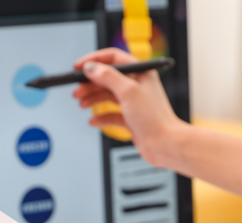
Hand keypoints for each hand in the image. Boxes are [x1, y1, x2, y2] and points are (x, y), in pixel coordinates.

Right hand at [72, 48, 186, 167]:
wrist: (165, 144)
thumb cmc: (154, 118)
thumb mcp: (128, 91)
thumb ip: (107, 77)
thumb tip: (91, 68)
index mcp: (140, 72)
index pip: (112, 58)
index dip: (93, 61)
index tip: (77, 68)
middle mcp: (137, 85)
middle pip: (107, 78)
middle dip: (89, 84)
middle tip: (76, 91)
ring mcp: (133, 102)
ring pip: (107, 96)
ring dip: (92, 99)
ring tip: (81, 104)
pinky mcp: (130, 118)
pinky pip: (111, 114)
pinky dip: (101, 117)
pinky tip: (93, 121)